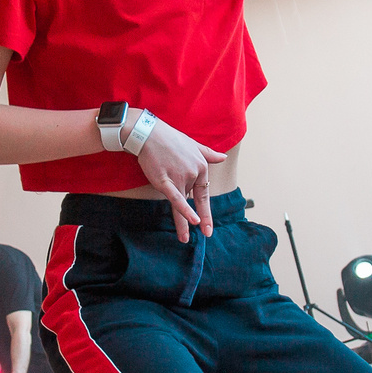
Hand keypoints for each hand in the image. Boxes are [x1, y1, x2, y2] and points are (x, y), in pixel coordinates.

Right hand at [134, 121, 225, 241]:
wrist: (148, 133)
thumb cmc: (169, 138)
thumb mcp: (193, 144)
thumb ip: (208, 153)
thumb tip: (223, 157)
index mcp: (201, 166)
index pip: (204, 194)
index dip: (206, 211)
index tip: (208, 225)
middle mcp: (193, 173)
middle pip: (191, 199)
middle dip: (198, 218)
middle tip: (207, 234)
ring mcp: (180, 177)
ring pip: (183, 204)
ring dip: (184, 223)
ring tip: (186, 239)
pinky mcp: (165, 180)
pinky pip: (176, 199)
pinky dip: (185, 210)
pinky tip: (192, 222)